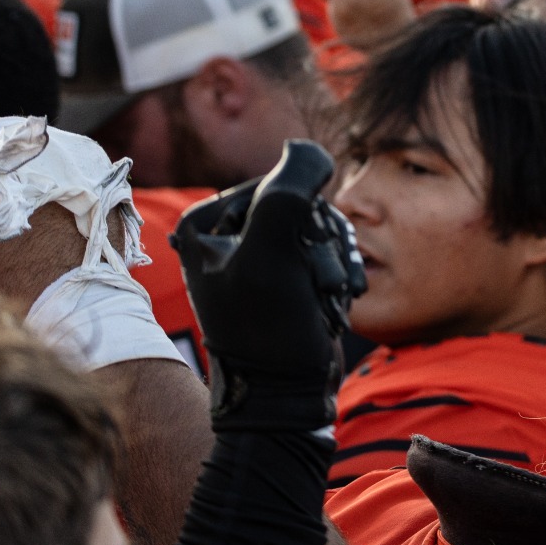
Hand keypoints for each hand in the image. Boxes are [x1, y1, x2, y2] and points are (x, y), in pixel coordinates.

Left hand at [172, 141, 365, 431]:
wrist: (287, 396)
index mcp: (206, 223)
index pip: (279, 183)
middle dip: (322, 247)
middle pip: (304, 206)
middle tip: (313, 287)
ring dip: (335, 265)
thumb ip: (288, 191)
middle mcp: (228, 236)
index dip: (302, 219)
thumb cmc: (269, 330)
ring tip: (323, 301)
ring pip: (322, 230)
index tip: (292, 265)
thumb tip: (306, 148)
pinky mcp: (287, 279)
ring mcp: (259, 258)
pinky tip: (331, 306)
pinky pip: (330, 254)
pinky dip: (340, 279)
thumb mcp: (271, 252)